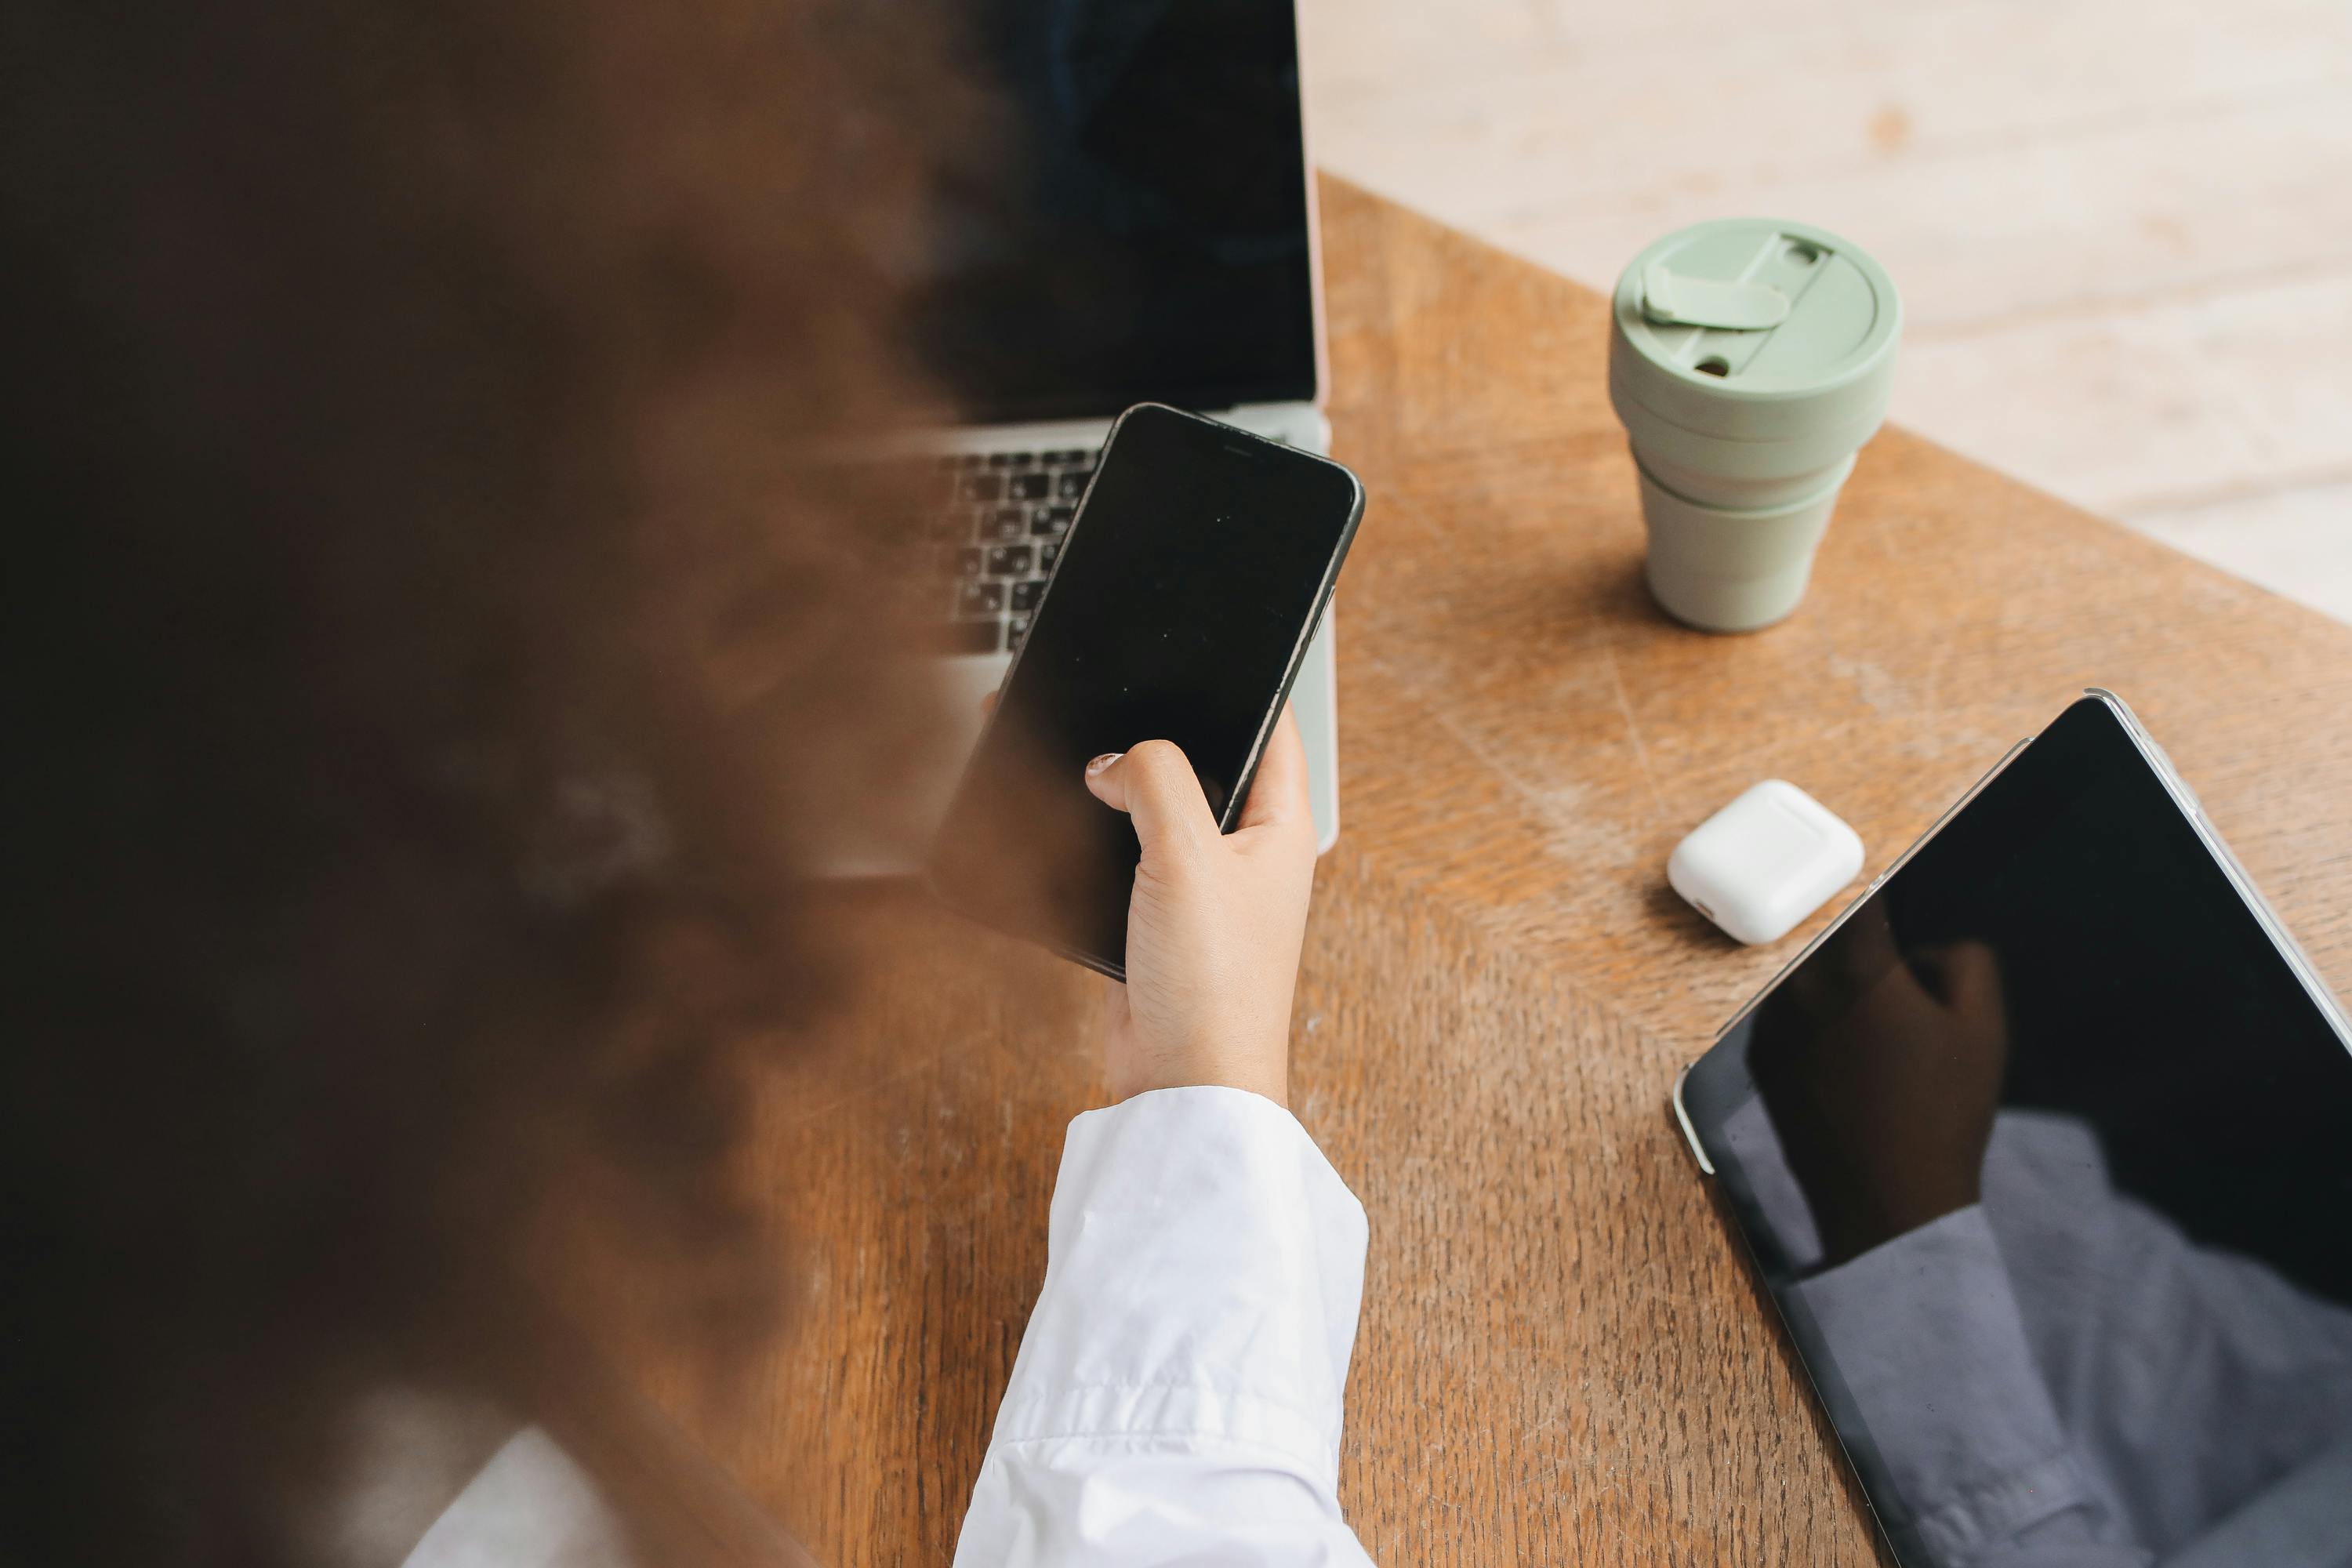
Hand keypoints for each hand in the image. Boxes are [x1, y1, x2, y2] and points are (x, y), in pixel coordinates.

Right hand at [1080, 707, 1316, 1106]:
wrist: (1182, 1086)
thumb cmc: (1214, 985)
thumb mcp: (1188, 857)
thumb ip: (1154, 781)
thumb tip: (1111, 760)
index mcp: (1280, 829)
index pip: (1273, 731)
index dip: (1241, 687)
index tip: (1203, 649)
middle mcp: (1245, 856)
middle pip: (1200, 767)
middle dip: (1154, 737)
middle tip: (1112, 699)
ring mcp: (1199, 892)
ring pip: (1151, 814)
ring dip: (1114, 792)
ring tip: (1072, 756)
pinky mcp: (1153, 925)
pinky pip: (1119, 862)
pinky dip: (1091, 843)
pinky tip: (1059, 827)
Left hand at [1750, 905, 2008, 1264]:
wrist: (1887, 1202)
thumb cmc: (1942, 1114)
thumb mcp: (1982, 1026)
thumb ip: (1964, 959)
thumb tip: (1923, 948)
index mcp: (1857, 968)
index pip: (1856, 894)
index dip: (1875, 884)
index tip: (1885, 881)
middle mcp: (1802, 986)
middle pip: (1821, 929)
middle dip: (1851, 935)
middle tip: (1883, 959)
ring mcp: (1772, 1022)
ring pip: (1800, 969)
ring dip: (1827, 975)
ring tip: (1872, 1020)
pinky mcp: (1760, 1056)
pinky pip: (1785, 1010)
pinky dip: (1811, 1014)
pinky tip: (1848, 1054)